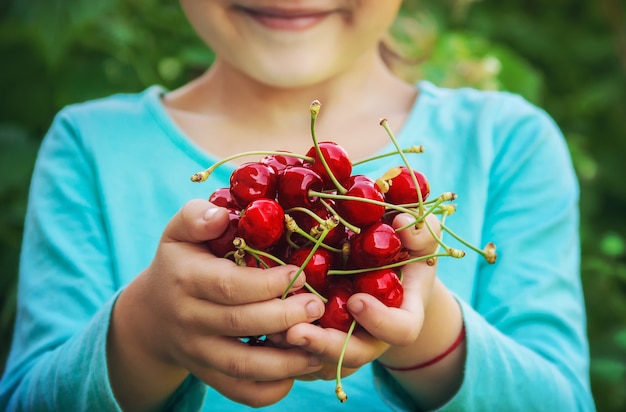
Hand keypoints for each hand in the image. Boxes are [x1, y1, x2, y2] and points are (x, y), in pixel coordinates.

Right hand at [107, 199, 325, 409]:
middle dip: (285, 317)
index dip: (268, 283)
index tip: (299, 275)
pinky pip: (240, 391)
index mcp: (185, 280)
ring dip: (286, 360)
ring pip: (243, 365)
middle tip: (317, 307)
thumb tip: (222, 216)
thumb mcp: (179, 232)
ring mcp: (198, 353)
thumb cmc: (179, 263)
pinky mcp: (208, 375)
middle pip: (241, 324)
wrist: (152, 314)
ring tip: (320, 346)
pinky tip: (298, 370)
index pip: (229, 286)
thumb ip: (196, 216)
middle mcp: (189, 320)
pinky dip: (271, 389)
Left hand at [280, 213, 439, 378]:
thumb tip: (403, 222)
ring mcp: (346, 344)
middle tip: (295, 331)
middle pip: (354, 354)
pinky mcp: (321, 345)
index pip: (400, 331)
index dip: (380, 321)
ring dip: (296, 349)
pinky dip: (283, 347)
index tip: (356, 300)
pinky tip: (261, 329)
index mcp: (403, 315)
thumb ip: (419, 232)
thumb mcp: (418, 238)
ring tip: (271, 332)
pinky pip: (303, 358)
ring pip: (323, 362)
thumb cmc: (403, 252)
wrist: (382, 273)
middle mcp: (374, 337)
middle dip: (324, 346)